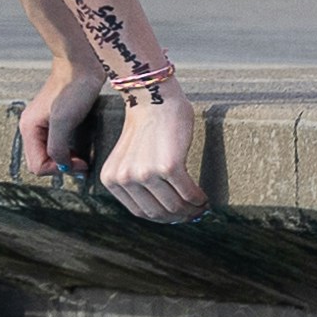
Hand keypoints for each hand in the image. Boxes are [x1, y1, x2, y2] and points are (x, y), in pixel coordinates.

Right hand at [16, 61, 106, 183]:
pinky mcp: (54, 120)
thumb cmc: (72, 88)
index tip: (80, 164)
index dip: (58, 169)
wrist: (81, 65)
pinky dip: (68, 150)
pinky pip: (56, 144)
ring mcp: (42, 124)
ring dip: (65, 159)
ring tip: (82, 157)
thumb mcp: (63, 121)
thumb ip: (58, 147)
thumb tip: (61, 165)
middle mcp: (31, 128)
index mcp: (28, 129)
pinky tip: (79, 147)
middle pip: (40, 161)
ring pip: (48, 154)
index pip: (37, 165)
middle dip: (61, 166)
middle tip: (82, 163)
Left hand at [98, 93, 205, 221]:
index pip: (140, 212)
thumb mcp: (128, 159)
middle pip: (158, 212)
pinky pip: (188, 192)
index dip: (161, 217)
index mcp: (112, 180)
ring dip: (191, 210)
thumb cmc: (145, 127)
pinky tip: (204, 198)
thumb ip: (136, 182)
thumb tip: (165, 213)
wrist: (152, 99)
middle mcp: (125, 179)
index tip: (176, 216)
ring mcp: (145, 174)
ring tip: (201, 207)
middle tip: (193, 214)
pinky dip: (199, 199)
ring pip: (175, 206)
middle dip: (178, 217)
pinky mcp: (168, 166)